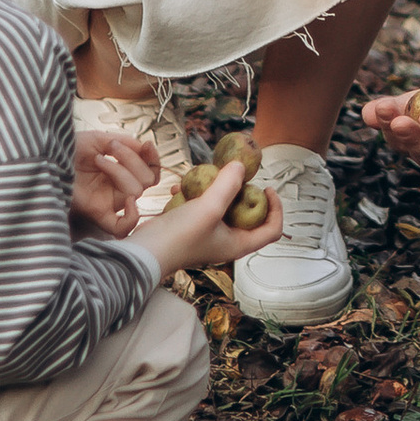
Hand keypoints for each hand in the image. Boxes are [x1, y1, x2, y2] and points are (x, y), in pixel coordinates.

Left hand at [72, 125, 161, 239]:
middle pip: (146, 181)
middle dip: (132, 159)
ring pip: (135, 192)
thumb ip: (124, 143)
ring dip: (121, 170)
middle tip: (111, 146)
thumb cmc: (66, 150)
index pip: (150, 171)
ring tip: (99, 158)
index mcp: (120, 171)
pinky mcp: (97, 212)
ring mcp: (108, 201)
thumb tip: (144, 147)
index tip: (145, 145)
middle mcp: (117, 188)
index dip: (153, 159)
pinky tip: (128, 201)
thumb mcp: (97, 139)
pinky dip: (131, 217)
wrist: (44, 157)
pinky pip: (121, 227)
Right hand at [151, 156, 280, 276]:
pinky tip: (180, 188)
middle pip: (247, 214)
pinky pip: (200, 207)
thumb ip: (228, 185)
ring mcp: (208, 234)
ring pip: (221, 207)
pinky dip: (194, 195)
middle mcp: (226, 241)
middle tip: (232, 176)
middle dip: (241, 192)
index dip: (276, 209)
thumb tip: (240, 167)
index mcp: (238, 244)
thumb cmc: (178, 238)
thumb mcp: (209, 208)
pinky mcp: (191, 228)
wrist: (144, 253)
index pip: (272, 230)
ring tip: (203, 178)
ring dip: (214, 190)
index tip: (266, 188)